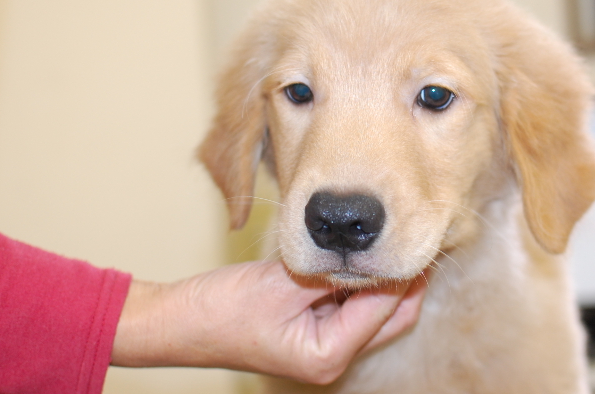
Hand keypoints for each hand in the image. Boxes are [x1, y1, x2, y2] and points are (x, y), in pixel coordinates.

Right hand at [111, 261, 427, 383]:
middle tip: (414, 237)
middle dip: (402, 280)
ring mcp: (323, 349)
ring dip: (381, 281)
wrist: (179, 321)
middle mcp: (331, 359)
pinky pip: (349, 309)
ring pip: (373, 314)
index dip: (401, 272)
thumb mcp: (283, 282)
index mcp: (328, 355)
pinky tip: (359, 257)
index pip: (384, 309)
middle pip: (389, 319)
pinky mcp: (313, 334)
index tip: (415, 235)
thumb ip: (331, 271)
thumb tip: (376, 254)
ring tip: (392, 241)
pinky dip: (357, 285)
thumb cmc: (223, 307)